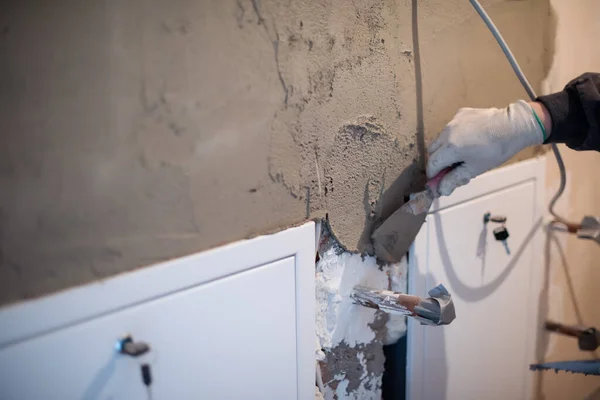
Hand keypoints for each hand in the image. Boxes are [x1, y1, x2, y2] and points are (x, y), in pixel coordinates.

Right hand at [427, 100, 548, 195]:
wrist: (514, 126)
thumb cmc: (496, 150)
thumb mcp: (475, 169)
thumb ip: (454, 179)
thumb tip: (441, 190)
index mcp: (450, 148)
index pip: (432, 164)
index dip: (433, 175)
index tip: (438, 181)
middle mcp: (447, 132)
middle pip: (432, 151)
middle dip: (438, 162)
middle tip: (450, 169)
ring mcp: (453, 121)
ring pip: (440, 138)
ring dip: (445, 149)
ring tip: (461, 154)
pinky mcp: (461, 113)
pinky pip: (451, 127)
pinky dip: (454, 136)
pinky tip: (469, 139)